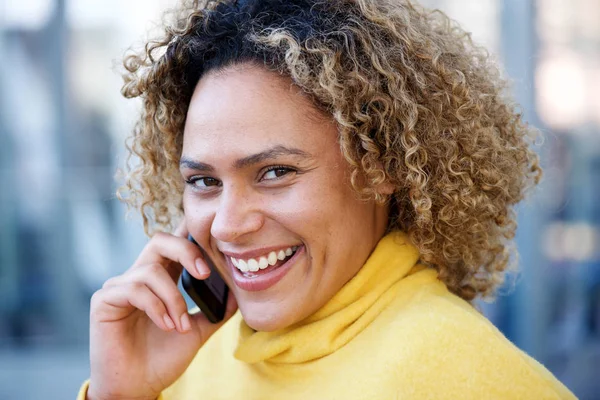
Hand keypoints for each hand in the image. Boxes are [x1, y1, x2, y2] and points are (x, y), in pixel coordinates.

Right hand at [87, 221, 236, 399]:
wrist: (138, 387)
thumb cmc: (162, 358)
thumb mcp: (197, 331)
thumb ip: (215, 311)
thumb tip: (238, 294)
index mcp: (160, 279)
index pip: (173, 245)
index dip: (190, 234)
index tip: (214, 240)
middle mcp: (138, 277)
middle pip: (160, 241)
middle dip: (186, 251)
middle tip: (204, 273)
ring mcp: (119, 287)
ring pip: (150, 270)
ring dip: (173, 298)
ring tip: (180, 325)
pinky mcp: (104, 301)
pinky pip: (134, 289)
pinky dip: (156, 306)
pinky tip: (166, 325)